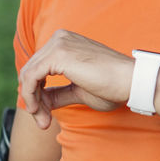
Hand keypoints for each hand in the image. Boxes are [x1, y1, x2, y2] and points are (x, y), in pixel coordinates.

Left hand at [19, 29, 133, 128]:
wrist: (132, 81)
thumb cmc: (113, 86)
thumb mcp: (79, 91)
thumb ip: (58, 93)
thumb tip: (40, 101)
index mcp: (66, 42)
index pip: (39, 68)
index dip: (37, 93)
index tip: (45, 115)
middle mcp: (60, 38)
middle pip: (31, 71)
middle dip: (33, 99)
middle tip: (43, 121)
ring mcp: (59, 44)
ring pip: (28, 75)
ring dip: (32, 101)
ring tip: (43, 120)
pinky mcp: (58, 54)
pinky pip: (30, 77)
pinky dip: (30, 96)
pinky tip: (39, 110)